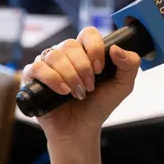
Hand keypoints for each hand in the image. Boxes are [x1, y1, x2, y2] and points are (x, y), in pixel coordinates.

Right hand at [22, 28, 141, 144]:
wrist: (80, 129)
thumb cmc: (99, 105)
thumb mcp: (122, 86)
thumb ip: (130, 65)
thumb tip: (116, 49)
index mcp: (85, 51)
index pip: (88, 33)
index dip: (94, 48)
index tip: (100, 69)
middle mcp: (65, 54)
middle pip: (69, 45)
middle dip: (82, 68)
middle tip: (89, 87)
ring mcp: (47, 65)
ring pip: (54, 55)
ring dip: (69, 75)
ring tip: (77, 93)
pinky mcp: (32, 78)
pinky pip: (36, 67)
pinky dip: (51, 78)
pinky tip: (62, 91)